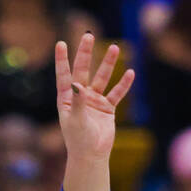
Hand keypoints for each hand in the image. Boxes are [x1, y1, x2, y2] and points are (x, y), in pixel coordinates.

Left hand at [54, 33, 133, 165]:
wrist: (91, 156)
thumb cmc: (78, 140)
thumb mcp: (76, 120)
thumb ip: (78, 101)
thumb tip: (77, 83)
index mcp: (67, 98)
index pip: (63, 75)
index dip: (62, 59)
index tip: (60, 43)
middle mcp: (80, 96)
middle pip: (83, 70)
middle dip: (85, 53)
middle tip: (88, 35)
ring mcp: (94, 101)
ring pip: (102, 78)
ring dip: (107, 63)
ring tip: (115, 47)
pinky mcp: (107, 108)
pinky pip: (116, 93)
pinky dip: (123, 84)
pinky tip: (130, 73)